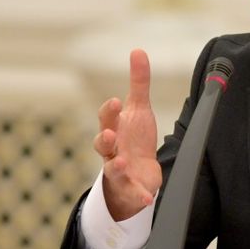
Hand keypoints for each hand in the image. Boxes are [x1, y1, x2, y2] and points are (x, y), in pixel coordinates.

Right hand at [93, 49, 161, 220]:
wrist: (137, 170)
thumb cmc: (134, 136)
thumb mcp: (139, 108)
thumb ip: (139, 81)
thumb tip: (137, 50)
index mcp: (113, 128)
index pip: (106, 118)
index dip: (109, 111)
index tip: (116, 101)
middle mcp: (111, 149)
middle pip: (102, 143)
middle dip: (104, 137)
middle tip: (109, 133)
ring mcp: (118, 169)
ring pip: (111, 168)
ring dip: (114, 165)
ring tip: (119, 161)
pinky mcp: (130, 186)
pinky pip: (132, 192)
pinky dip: (139, 195)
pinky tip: (147, 198)